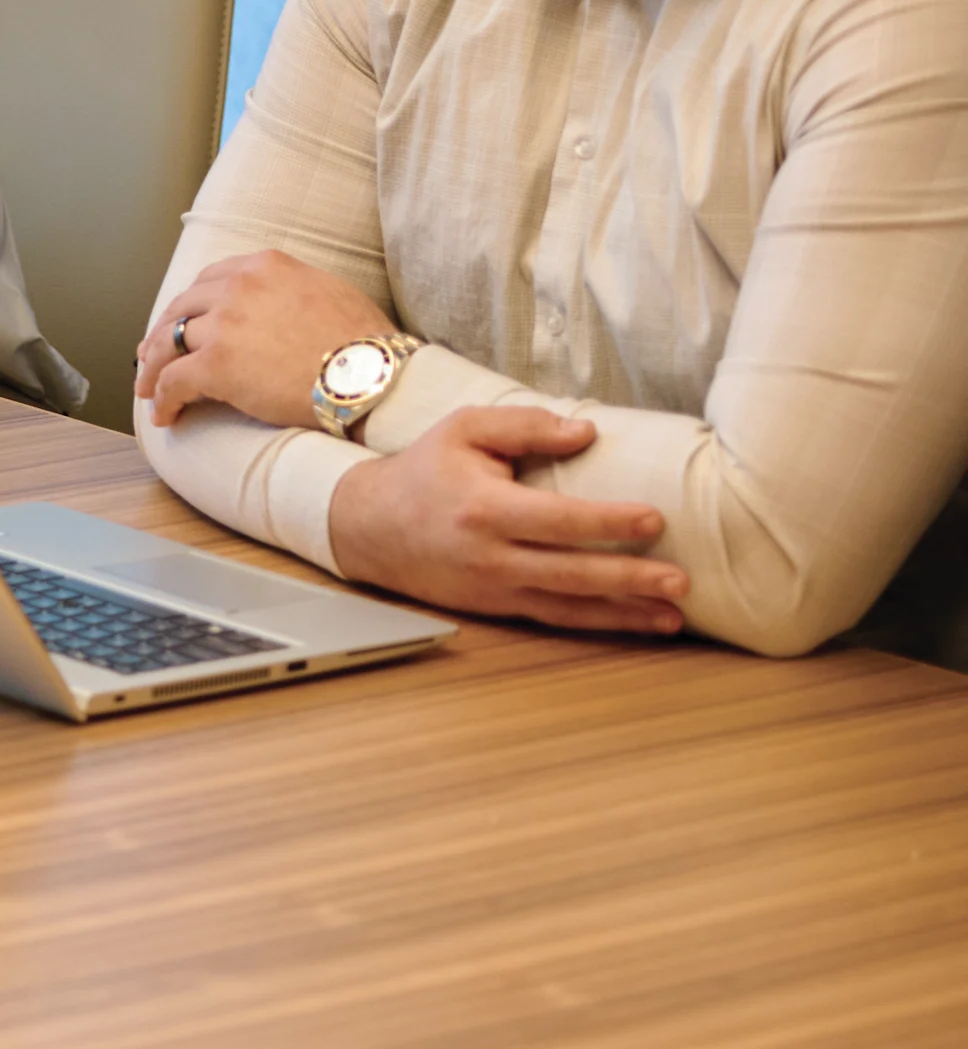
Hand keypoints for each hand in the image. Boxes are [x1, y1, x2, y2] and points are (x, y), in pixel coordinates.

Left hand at [137, 248, 400, 428]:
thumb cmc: (364, 345)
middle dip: (161, 335)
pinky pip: (173, 382)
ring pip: (168, 344)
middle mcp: (238, 287)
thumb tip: (275, 308)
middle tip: (152, 358)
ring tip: (149, 391)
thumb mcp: (327, 292)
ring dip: (153, 369)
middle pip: (182, 308)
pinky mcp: (215, 364)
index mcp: (265, 266)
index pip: (210, 280)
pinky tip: (164, 416)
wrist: (370, 376)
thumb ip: (290, 290)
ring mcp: (224, 324)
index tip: (182, 323)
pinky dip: (162, 400)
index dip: (190, 306)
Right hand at [323, 405, 688, 634]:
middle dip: (628, 580)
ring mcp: (493, 587)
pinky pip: (555, 619)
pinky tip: (639, 624)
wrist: (369, 527)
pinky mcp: (496, 606)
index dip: (608, 521)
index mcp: (484, 508)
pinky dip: (599, 624)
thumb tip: (586, 432)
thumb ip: (525, 424)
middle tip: (680, 582)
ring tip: (673, 617)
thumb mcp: (464, 429)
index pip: (557, 520)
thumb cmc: (425, 471)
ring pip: (568, 606)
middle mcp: (489, 556)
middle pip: (570, 573)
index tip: (654, 520)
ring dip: (624, 614)